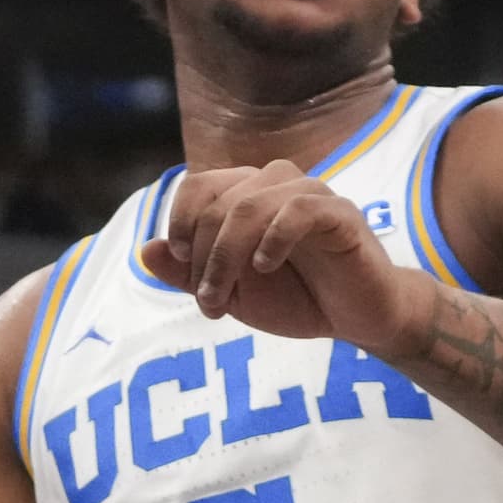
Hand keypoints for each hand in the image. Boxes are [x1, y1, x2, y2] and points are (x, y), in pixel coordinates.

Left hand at [138, 161, 439, 355]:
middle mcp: (277, 183)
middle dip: (204, 257)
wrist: (358, 319)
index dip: (182, 223)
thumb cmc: (296, 298)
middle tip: (210, 304)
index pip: (198, 184)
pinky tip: (264, 267)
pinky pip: (299, 208)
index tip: (184, 268)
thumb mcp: (232, 292)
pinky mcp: (341, 215)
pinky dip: (272, 238)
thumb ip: (189, 273)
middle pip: (219, 201)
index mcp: (249, 193)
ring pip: (251, 204)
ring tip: (226, 300)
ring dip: (227, 257)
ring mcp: (311, 195)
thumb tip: (144, 250)